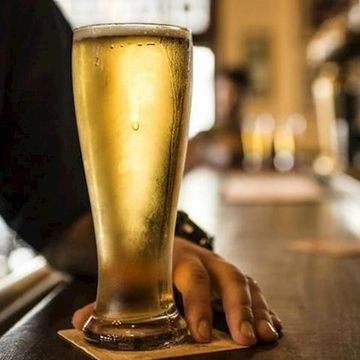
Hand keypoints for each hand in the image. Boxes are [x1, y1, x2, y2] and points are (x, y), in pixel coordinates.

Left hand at [72, 237, 281, 346]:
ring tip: (267, 335)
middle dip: (239, 308)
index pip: (193, 277)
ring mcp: (220, 265)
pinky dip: (264, 306)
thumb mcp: (130, 273)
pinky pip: (253, 287)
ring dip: (258, 309)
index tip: (200, 334)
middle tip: (246, 338)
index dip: (198, 304)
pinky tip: (273, 325)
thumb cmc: (146, 261)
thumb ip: (108, 297)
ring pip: (246, 282)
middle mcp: (205, 259)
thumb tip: (80, 323)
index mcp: (178, 258)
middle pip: (229, 277)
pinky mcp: (230, 275)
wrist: (159, 238)